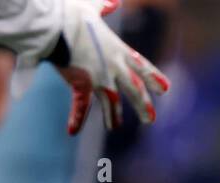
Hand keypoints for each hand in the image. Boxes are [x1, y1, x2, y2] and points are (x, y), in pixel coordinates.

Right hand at [49, 0, 169, 134]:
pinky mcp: (81, 85)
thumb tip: (114, 2)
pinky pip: (80, 105)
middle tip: (150, 120)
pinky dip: (76, 118)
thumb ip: (104, 6)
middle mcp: (113, 66)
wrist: (54, 25)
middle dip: (143, 105)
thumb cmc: (71, 13)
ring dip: (114, 116)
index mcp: (118, 49)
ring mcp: (99, 78)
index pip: (141, 66)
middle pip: (134, 89)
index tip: (165, 89)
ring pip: (112, 102)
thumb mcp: (91, 6)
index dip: (154, 78)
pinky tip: (72, 132)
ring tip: (114, 126)